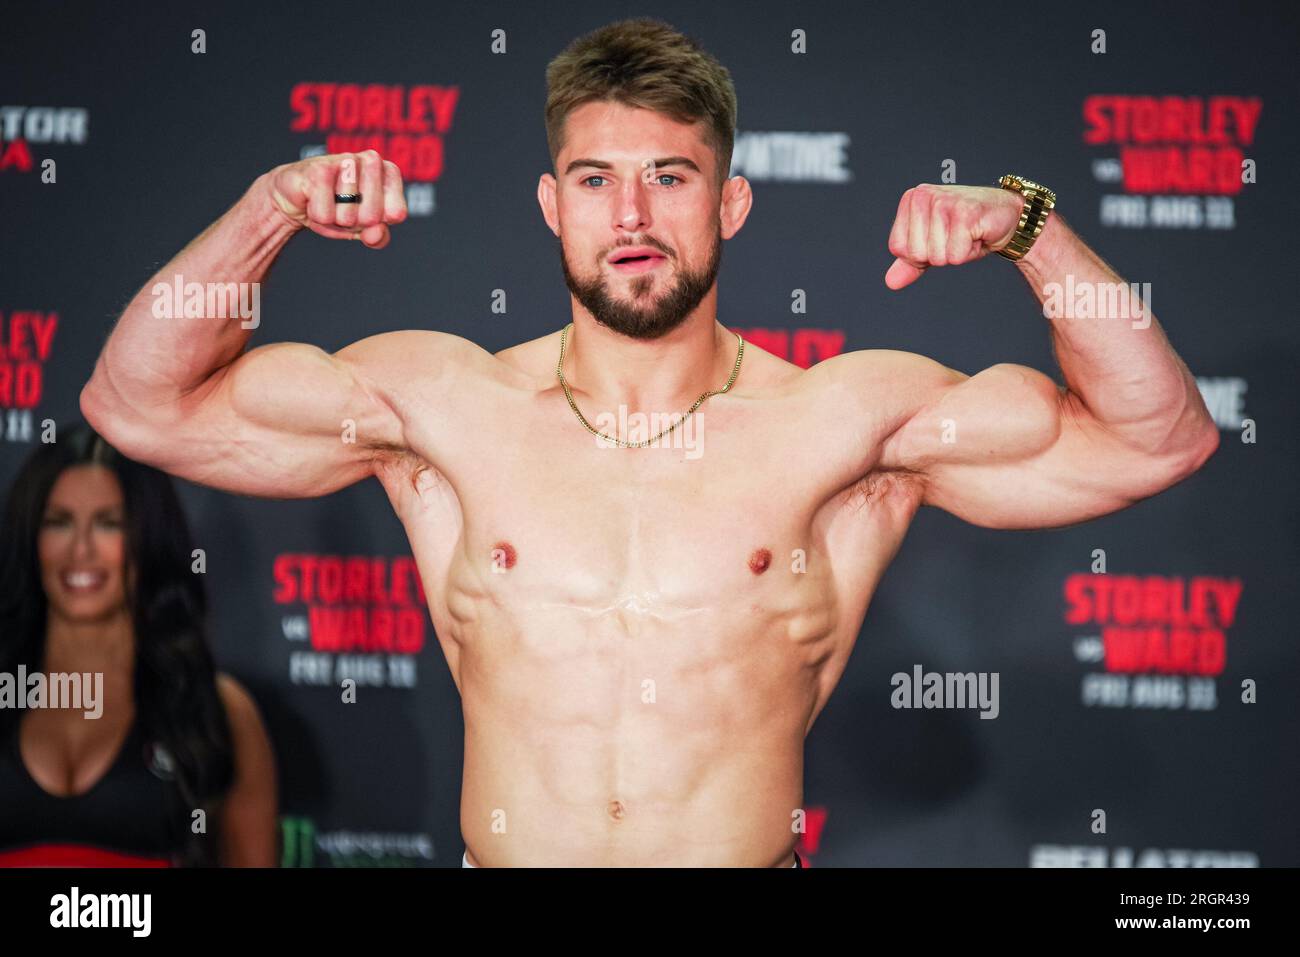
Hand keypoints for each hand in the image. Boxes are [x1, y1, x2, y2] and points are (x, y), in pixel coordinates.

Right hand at [263, 150, 407, 247]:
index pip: (396, 214)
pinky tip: (312, 198)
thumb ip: (378, 236)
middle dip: (354, 223)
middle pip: (372, 217)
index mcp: (389, 172)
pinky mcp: (319, 168)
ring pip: (348, 217)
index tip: (363, 212)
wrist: (298, 199)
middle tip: (342, 208)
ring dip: (333, 219)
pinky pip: (325, 215)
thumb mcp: (363, 228)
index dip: (377, 224)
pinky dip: (317, 216)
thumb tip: (375, 234)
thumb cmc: (336, 209)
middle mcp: (372, 161)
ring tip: (327, 201)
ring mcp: (346, 161)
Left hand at [884, 184, 1023, 288]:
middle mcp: (923, 196)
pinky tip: (977, 234)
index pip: (898, 248)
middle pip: (916, 253)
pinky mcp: (965, 213)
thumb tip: (890, 282)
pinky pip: (955, 255)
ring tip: (967, 234)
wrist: (1007, 217)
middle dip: (939, 254)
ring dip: (956, 252)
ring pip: (936, 256)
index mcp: (911, 200)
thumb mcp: (933, 245)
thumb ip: (910, 262)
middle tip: (956, 236)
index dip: (921, 253)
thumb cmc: (967, 229)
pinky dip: (969, 252)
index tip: (940, 238)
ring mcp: (944, 202)